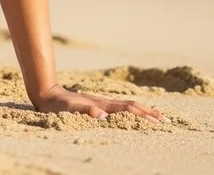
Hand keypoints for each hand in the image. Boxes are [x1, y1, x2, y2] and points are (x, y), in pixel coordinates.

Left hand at [34, 85, 166, 122]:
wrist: (47, 94)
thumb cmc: (58, 106)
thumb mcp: (70, 110)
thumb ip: (85, 111)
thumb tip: (102, 116)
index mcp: (102, 105)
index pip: (129, 109)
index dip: (144, 115)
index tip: (160, 120)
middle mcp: (104, 103)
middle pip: (132, 106)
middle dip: (149, 113)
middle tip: (166, 120)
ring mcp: (101, 103)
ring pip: (127, 106)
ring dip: (142, 111)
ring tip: (155, 117)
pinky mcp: (96, 105)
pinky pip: (119, 108)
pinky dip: (131, 111)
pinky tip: (132, 115)